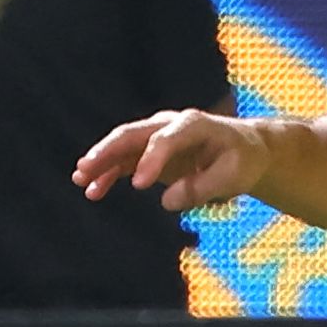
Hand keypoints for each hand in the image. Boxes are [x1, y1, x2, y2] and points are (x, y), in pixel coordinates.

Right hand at [75, 108, 266, 211]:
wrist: (246, 150)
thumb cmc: (242, 160)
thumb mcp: (234, 176)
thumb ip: (203, 188)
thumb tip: (167, 201)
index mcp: (194, 124)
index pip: (166, 140)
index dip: (151, 160)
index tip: (140, 186)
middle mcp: (170, 125)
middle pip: (133, 134)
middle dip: (107, 151)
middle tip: (85, 168)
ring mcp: (156, 136)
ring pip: (122, 146)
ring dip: (100, 162)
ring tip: (80, 180)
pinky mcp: (150, 152)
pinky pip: (123, 161)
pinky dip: (108, 174)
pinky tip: (93, 190)